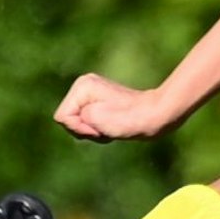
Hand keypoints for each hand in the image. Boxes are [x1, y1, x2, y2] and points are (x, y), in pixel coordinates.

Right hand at [54, 74, 183, 141]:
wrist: (156, 116)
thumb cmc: (131, 119)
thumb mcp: (95, 120)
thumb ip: (74, 119)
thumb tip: (79, 116)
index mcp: (82, 86)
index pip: (62, 117)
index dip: (79, 128)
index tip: (100, 126)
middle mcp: (84, 86)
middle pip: (68, 121)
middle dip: (85, 130)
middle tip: (107, 128)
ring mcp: (91, 94)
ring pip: (76, 125)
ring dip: (92, 132)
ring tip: (111, 128)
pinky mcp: (98, 103)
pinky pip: (86, 125)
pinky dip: (97, 131)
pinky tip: (112, 128)